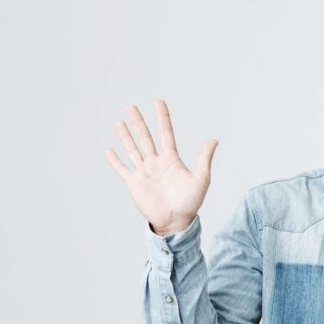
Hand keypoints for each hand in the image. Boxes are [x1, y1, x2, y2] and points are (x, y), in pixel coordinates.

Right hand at [105, 99, 217, 235]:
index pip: (165, 133)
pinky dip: (115, 160)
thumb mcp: (201, 179)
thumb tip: (214, 140)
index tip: (158, 102)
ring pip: (132, 149)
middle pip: (145, 137)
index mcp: (171, 159)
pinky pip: (122, 169)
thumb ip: (204, 159)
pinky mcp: (134, 183)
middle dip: (138, 121)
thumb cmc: (190, 202)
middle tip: (131, 106)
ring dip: (126, 136)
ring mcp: (144, 172)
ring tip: (119, 122)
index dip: (162, 118)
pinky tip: (109, 150)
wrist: (175, 221)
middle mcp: (156, 163)